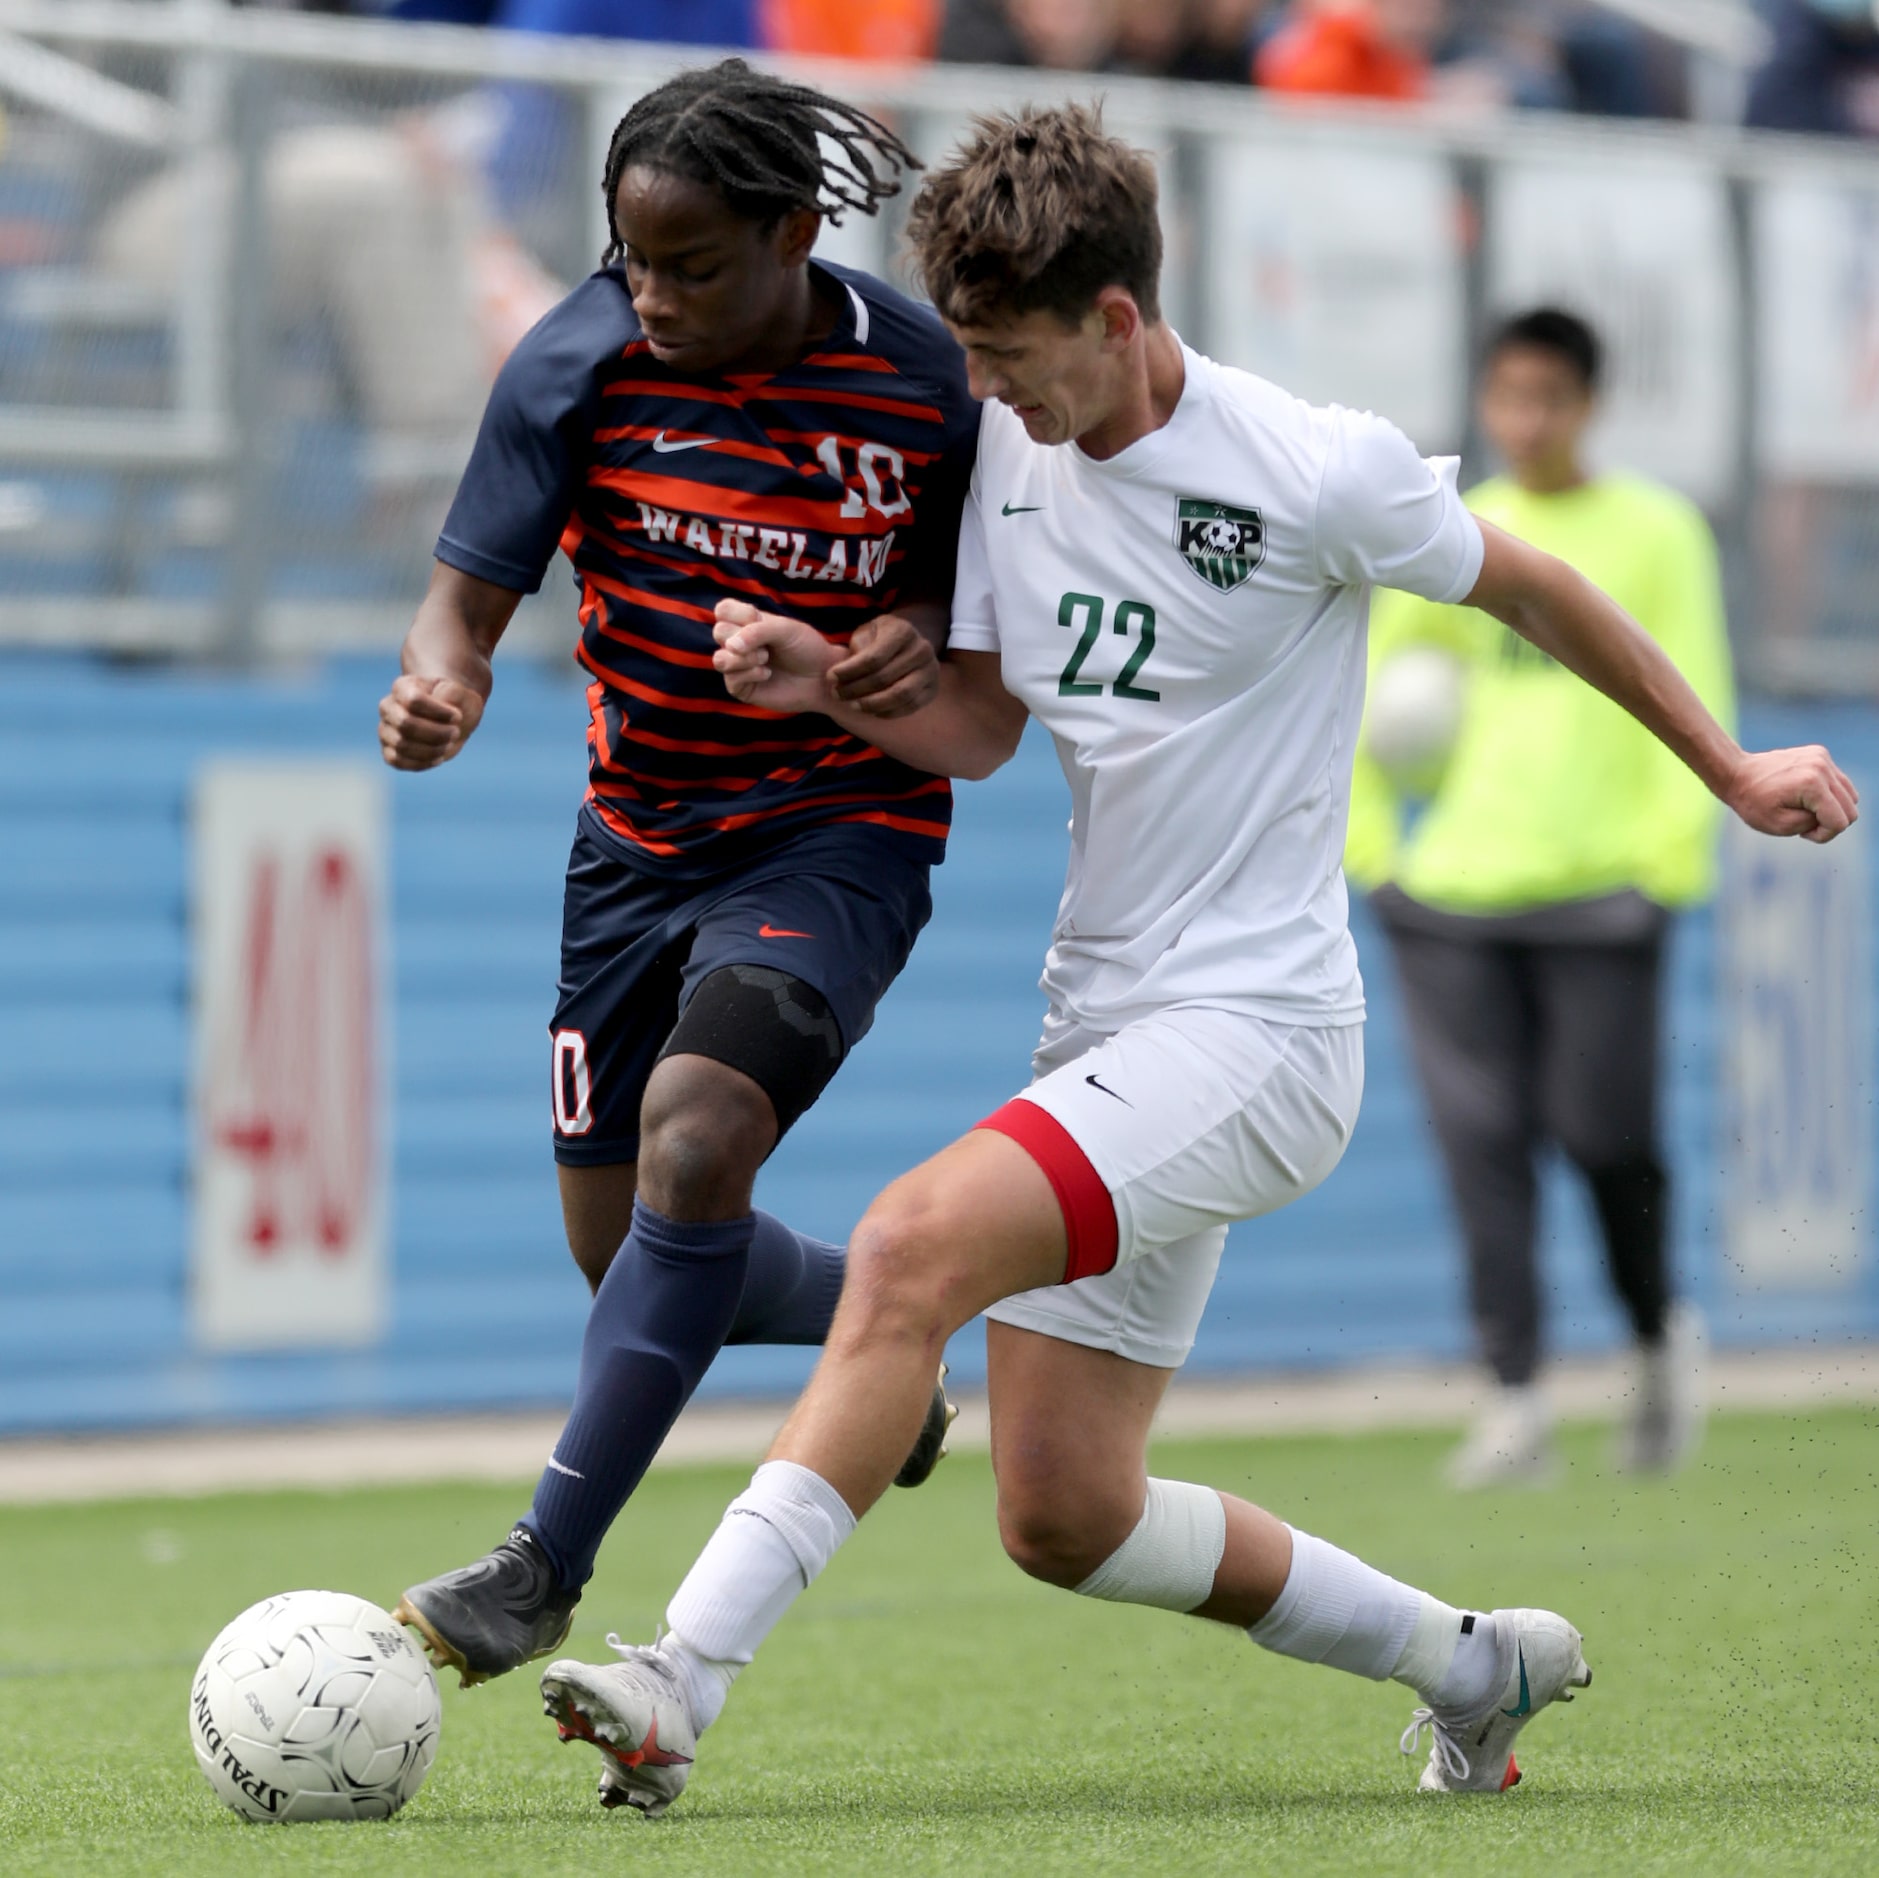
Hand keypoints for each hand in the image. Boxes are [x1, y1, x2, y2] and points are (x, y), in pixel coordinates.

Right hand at [377, 673, 484, 769]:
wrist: (452, 719)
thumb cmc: (455, 703)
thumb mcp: (461, 692)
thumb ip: (452, 692)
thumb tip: (438, 702)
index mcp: (402, 686)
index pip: (414, 700)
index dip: (439, 712)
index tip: (458, 716)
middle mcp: (388, 707)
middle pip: (405, 724)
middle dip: (436, 733)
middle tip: (455, 733)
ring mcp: (385, 730)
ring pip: (401, 745)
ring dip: (432, 749)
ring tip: (448, 744)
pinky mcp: (389, 751)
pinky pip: (398, 761)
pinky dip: (421, 763)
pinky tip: (438, 757)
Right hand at [712, 600, 840, 713]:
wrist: (822, 677)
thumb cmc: (806, 648)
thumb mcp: (786, 629)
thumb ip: (757, 630)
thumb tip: (730, 646)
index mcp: (748, 622)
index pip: (723, 609)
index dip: (738, 614)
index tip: (758, 620)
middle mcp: (739, 642)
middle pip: (718, 632)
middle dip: (742, 639)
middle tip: (767, 647)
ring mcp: (738, 666)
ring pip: (719, 659)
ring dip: (744, 659)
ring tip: (765, 660)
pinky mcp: (741, 688)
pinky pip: (730, 679)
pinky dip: (750, 674)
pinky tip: (766, 675)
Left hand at [829, 612, 939, 718]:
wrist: (907, 644)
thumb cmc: (879, 638)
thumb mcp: (866, 632)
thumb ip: (857, 647)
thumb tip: (846, 671)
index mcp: (902, 631)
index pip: (873, 657)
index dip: (849, 671)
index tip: (830, 677)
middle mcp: (922, 649)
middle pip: (884, 678)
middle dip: (856, 689)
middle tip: (837, 695)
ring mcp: (931, 670)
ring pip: (900, 695)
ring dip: (872, 704)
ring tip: (853, 705)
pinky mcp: (932, 689)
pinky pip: (910, 707)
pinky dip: (888, 712)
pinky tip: (871, 711)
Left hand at [1724, 745, 1859, 843]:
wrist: (1736, 773)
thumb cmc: (1752, 803)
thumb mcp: (1780, 826)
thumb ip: (1813, 826)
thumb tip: (1832, 816)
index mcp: (1812, 785)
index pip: (1840, 822)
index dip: (1824, 834)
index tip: (1802, 833)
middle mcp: (1822, 768)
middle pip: (1850, 809)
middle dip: (1830, 822)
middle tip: (1803, 823)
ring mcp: (1823, 758)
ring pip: (1849, 796)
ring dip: (1831, 808)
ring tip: (1805, 810)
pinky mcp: (1820, 754)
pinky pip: (1839, 782)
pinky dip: (1828, 794)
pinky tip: (1804, 796)